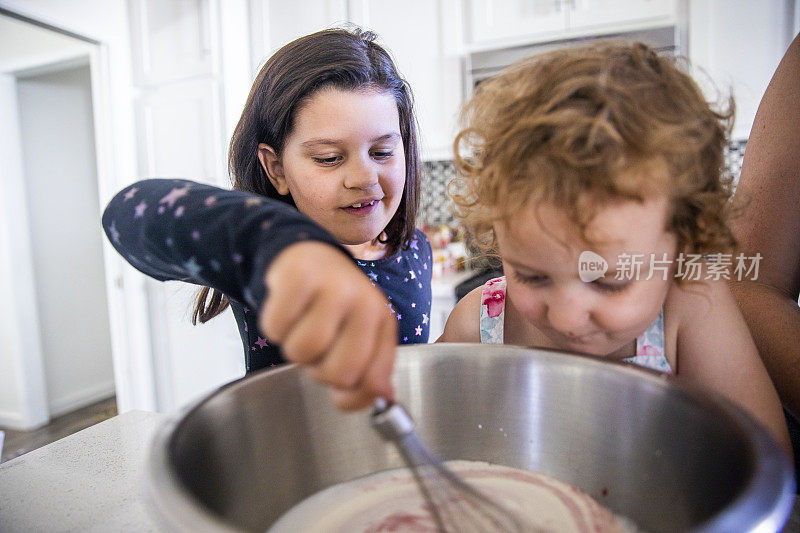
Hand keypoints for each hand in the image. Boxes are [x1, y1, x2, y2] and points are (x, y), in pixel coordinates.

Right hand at [260, 241, 396, 409]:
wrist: (308, 255)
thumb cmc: (333, 304)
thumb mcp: (359, 337)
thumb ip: (370, 374)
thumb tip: (383, 397)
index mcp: (383, 322)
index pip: (373, 382)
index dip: (349, 395)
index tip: (338, 387)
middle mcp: (365, 302)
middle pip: (338, 373)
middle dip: (318, 370)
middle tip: (317, 348)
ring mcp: (334, 287)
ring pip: (303, 351)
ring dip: (293, 347)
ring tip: (301, 326)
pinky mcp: (300, 275)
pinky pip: (276, 327)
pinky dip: (274, 327)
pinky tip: (287, 310)